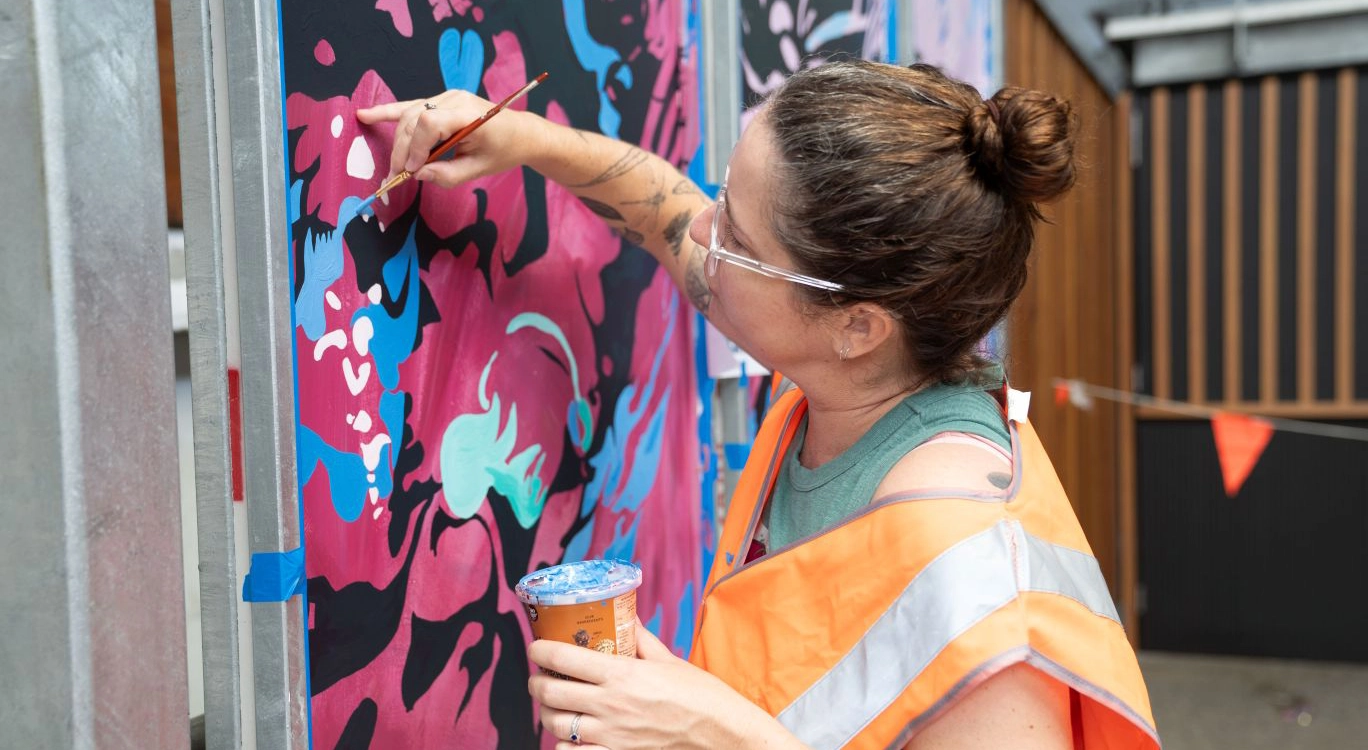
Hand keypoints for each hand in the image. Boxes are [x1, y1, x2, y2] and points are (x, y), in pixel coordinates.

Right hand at [355, 89, 541, 187]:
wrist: (520, 132)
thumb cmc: (503, 151)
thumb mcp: (480, 169)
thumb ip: (449, 175)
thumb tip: (418, 175)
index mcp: (468, 114)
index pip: (429, 122)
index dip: (415, 147)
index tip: (411, 170)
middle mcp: (454, 99)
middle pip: (414, 119)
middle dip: (402, 149)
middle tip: (397, 176)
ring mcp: (446, 97)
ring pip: (409, 115)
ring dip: (398, 141)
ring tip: (393, 165)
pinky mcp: (439, 100)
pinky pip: (410, 107)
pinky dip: (387, 112)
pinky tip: (365, 115)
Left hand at [528, 621, 797, 749]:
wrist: (723, 735)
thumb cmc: (702, 697)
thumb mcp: (670, 660)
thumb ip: (641, 640)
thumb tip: (625, 619)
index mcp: (623, 674)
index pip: (563, 658)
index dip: (540, 650)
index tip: (536, 646)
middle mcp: (611, 705)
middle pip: (550, 692)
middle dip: (537, 682)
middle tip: (540, 676)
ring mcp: (611, 736)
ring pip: (555, 725)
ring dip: (547, 713)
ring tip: (552, 705)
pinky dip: (564, 746)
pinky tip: (569, 737)